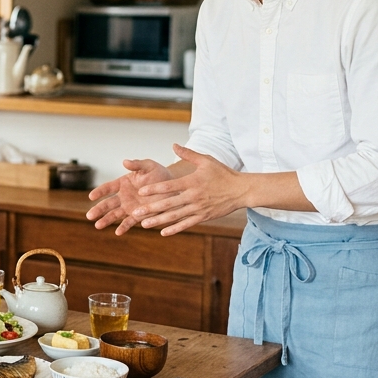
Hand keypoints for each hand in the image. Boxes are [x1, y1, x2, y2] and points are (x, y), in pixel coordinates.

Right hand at [86, 158, 174, 234]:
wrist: (173, 187)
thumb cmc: (160, 174)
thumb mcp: (149, 166)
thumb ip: (137, 164)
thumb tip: (125, 162)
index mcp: (123, 183)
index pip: (108, 188)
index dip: (99, 192)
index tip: (91, 197)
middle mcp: (124, 196)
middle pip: (108, 203)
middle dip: (98, 210)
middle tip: (89, 216)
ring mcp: (130, 207)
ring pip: (115, 214)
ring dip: (106, 220)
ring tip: (97, 226)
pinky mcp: (139, 215)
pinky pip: (129, 222)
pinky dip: (124, 227)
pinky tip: (118, 232)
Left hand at [131, 144, 245, 235]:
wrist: (242, 190)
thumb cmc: (223, 174)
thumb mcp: (206, 160)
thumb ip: (188, 154)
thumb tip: (173, 145)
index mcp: (192, 181)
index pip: (170, 186)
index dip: (154, 189)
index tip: (141, 192)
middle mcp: (194, 196)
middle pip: (169, 203)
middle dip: (151, 208)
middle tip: (135, 212)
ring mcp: (198, 208)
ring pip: (175, 216)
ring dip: (159, 220)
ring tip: (144, 224)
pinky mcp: (204, 216)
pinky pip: (187, 224)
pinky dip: (175, 229)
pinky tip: (163, 232)